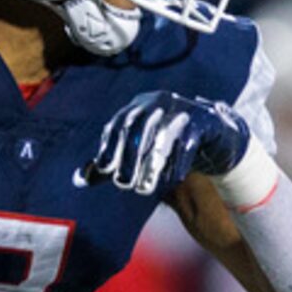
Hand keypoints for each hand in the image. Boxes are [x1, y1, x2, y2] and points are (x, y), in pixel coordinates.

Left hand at [79, 93, 249, 197]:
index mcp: (138, 105)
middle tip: (125, 184)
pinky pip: (188, 143)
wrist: (211, 131)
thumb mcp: (138, 149)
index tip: (105, 170)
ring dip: (152, 166)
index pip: (119, 124)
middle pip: (139, 130)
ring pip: (163, 138)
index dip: (110, 146)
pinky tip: (172, 179)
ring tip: (145, 188)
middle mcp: (157, 102)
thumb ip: (111, 162)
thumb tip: (79, 180)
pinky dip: (179, 162)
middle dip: (130, 159)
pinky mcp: (203, 122)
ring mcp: (182, 110)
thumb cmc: (168, 142)